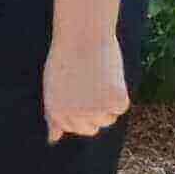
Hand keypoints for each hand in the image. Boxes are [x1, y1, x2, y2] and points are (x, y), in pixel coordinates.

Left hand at [41, 6, 131, 142]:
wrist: (83, 34)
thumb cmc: (67, 57)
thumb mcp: (54, 88)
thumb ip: (54, 116)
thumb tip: (52, 139)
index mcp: (57, 114)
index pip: (76, 127)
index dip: (81, 107)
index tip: (80, 88)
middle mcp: (74, 116)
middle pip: (94, 127)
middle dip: (95, 109)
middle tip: (90, 81)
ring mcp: (95, 110)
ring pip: (109, 118)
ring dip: (108, 100)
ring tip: (98, 76)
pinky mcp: (113, 101)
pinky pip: (122, 106)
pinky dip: (120, 92)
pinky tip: (109, 74)